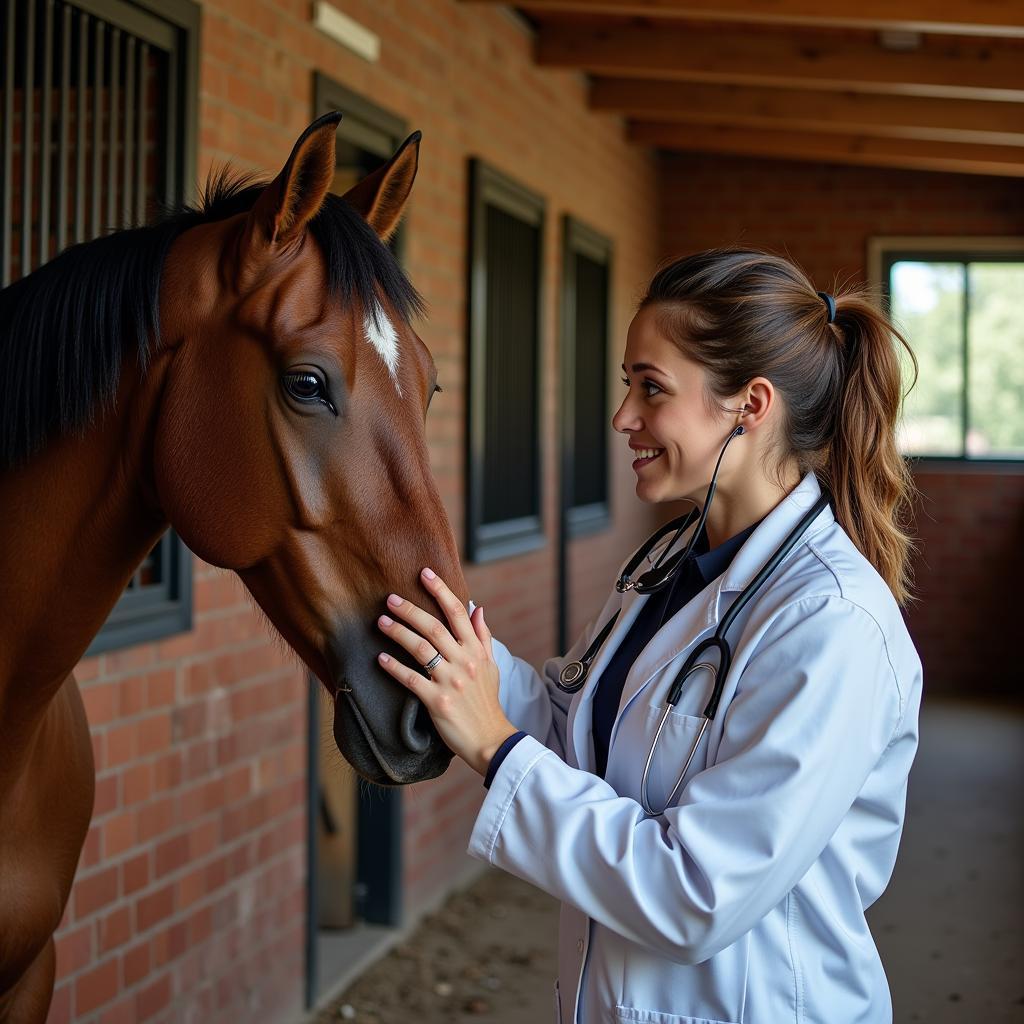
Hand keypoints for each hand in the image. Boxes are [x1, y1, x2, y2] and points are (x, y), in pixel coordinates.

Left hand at [376, 567, 516, 775]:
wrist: (490, 739)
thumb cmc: (487, 702)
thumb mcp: (491, 666)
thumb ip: (482, 636)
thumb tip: (477, 609)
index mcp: (476, 650)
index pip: (458, 613)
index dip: (440, 590)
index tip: (424, 573)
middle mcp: (465, 661)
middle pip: (433, 627)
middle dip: (410, 610)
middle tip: (390, 599)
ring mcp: (451, 681)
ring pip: (420, 649)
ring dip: (398, 633)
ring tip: (380, 623)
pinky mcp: (437, 701)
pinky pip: (411, 680)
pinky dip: (394, 668)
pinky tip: (380, 659)